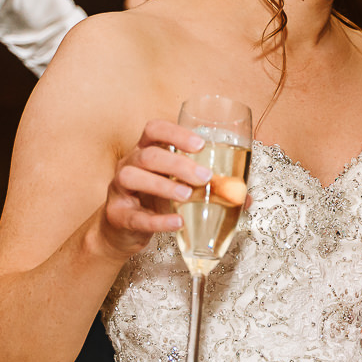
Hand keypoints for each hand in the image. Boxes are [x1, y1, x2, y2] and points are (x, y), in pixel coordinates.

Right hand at [90, 120, 209, 261]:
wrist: (122, 231)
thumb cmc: (154, 201)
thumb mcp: (179, 187)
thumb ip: (209, 187)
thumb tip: (244, 196)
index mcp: (146, 151)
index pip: (154, 130)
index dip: (176, 133)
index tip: (201, 144)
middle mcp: (129, 164)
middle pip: (148, 155)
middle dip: (178, 163)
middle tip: (205, 176)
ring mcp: (119, 190)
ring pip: (132, 177)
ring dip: (163, 185)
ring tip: (187, 195)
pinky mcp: (117, 216)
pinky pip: (135, 216)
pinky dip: (158, 220)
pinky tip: (178, 222)